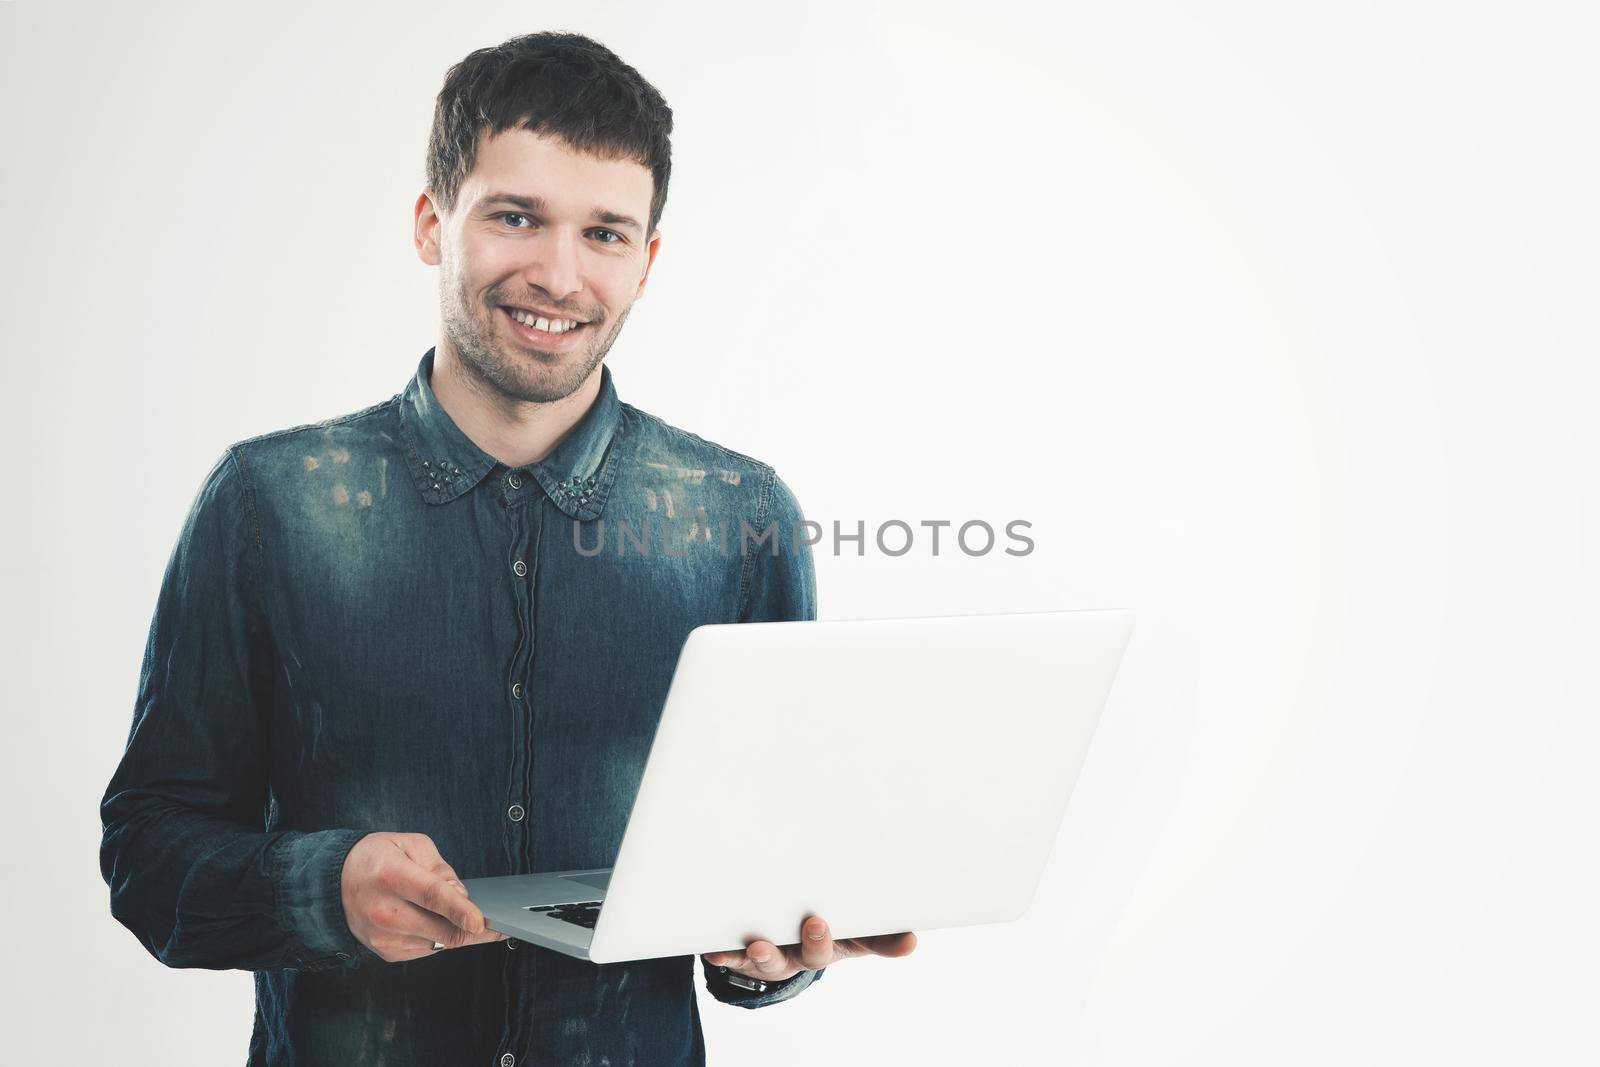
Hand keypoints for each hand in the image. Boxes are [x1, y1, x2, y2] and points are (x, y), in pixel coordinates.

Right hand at [340, 831, 507, 961]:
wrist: (333, 885)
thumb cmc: (375, 859)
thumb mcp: (409, 844)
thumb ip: (439, 868)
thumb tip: (460, 895)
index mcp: (391, 876)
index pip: (431, 896)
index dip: (459, 910)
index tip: (480, 921)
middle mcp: (384, 911)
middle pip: (441, 929)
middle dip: (474, 929)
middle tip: (496, 924)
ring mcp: (384, 937)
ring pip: (439, 942)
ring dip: (456, 931)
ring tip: (457, 914)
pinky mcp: (387, 953)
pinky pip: (427, 949)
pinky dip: (438, 936)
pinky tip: (431, 920)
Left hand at [701, 915, 916, 984]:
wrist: (774, 944)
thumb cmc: (817, 924)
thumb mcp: (848, 922)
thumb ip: (875, 921)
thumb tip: (913, 926)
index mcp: (839, 941)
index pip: (869, 943)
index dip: (888, 944)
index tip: (908, 939)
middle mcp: (808, 953)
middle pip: (816, 955)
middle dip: (816, 942)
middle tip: (817, 924)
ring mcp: (776, 956)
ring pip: (772, 961)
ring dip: (766, 954)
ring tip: (757, 945)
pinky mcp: (744, 957)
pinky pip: (732, 958)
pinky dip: (724, 955)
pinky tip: (715, 951)